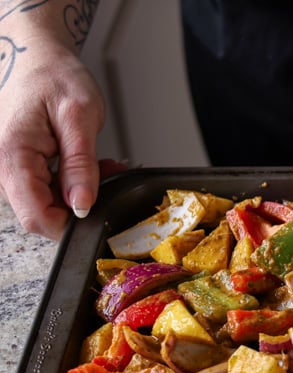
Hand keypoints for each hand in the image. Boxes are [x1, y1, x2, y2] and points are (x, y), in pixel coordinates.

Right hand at [0, 39, 103, 239]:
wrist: (32, 54)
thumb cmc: (52, 74)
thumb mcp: (79, 116)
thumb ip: (80, 165)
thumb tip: (82, 206)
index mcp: (13, 157)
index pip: (37, 217)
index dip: (71, 225)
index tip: (100, 210)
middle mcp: (3, 168)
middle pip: (42, 214)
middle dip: (81, 205)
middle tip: (109, 175)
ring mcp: (10, 169)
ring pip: (47, 204)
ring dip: (79, 193)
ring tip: (103, 165)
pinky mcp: (19, 167)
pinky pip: (45, 189)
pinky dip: (72, 183)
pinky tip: (88, 165)